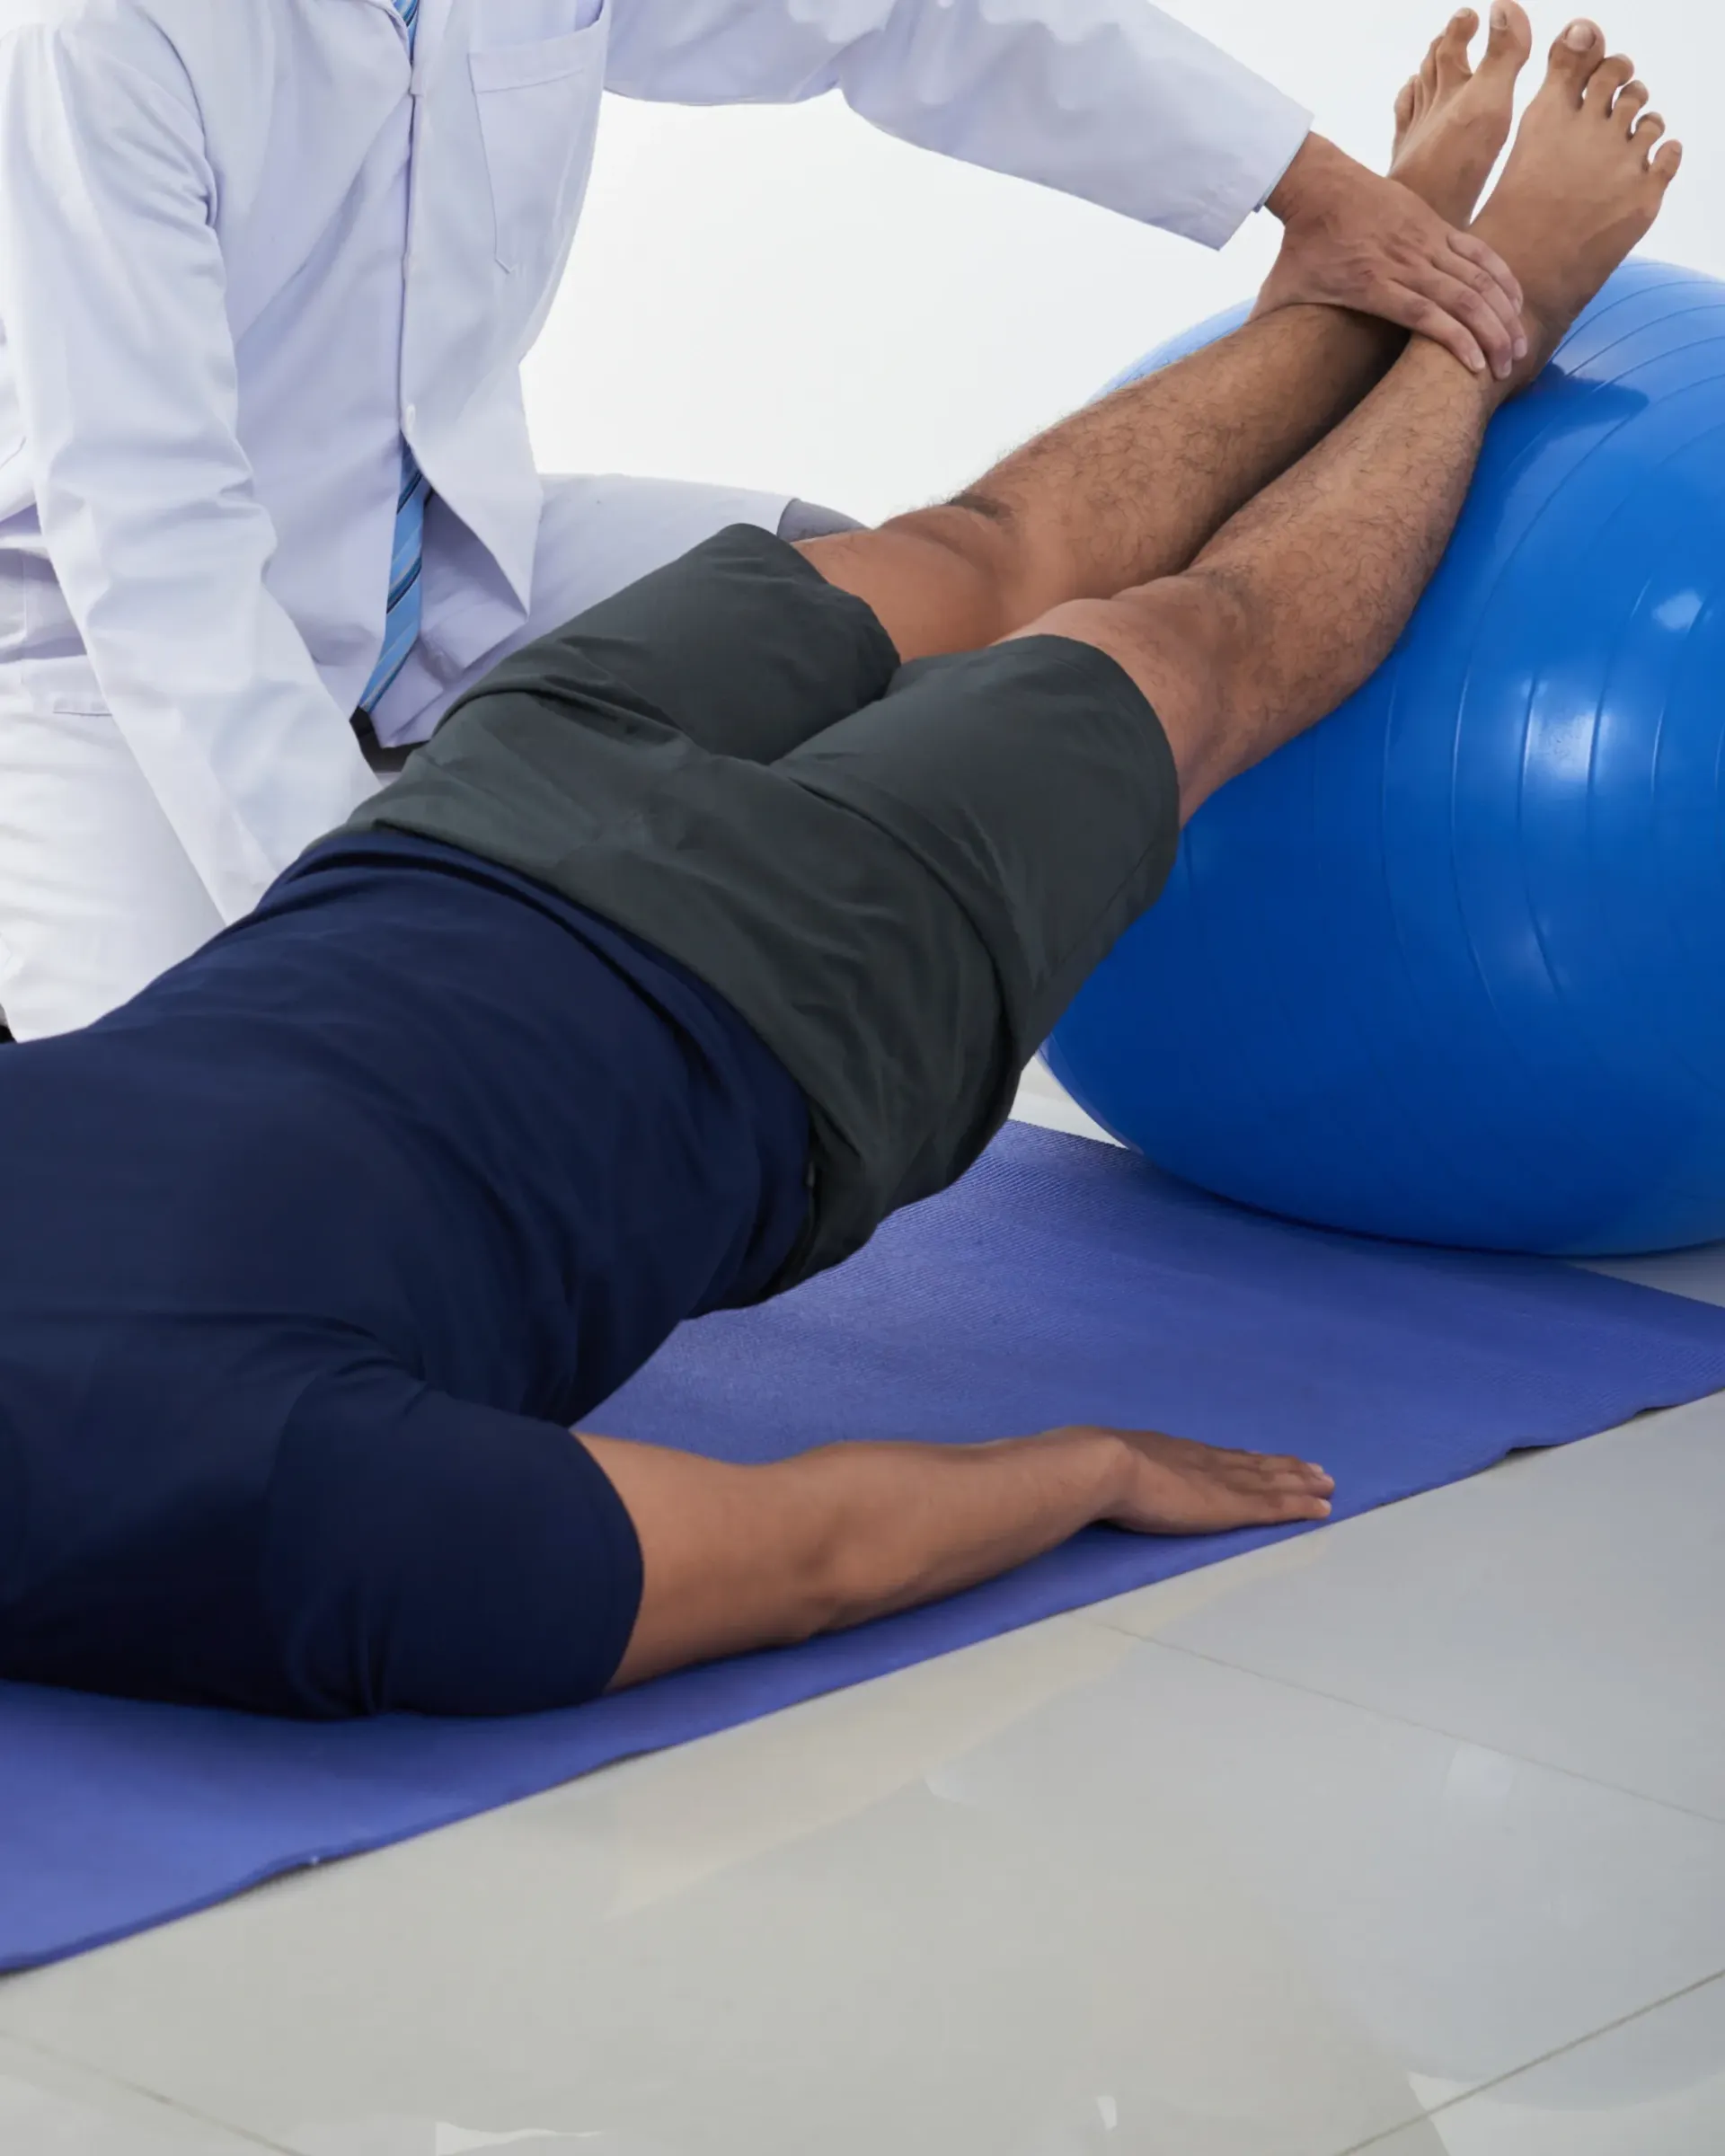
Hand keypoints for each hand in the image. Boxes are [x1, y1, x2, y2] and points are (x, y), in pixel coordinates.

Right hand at [1059, 1425, 1334, 1534]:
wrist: (1100, 1467)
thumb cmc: (1092, 1470)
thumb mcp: (1105, 1464)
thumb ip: (1108, 1472)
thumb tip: (1083, 1471)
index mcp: (1174, 1452)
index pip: (1221, 1456)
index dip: (1249, 1459)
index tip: (1271, 1459)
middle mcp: (1204, 1461)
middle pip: (1256, 1464)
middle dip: (1287, 1467)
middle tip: (1317, 1469)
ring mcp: (1219, 1481)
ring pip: (1273, 1481)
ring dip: (1302, 1483)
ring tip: (1327, 1484)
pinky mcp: (1230, 1505)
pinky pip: (1276, 1505)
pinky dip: (1301, 1505)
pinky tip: (1322, 1509)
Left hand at [1263, 132, 1526, 378]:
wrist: (1316, 182)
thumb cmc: (1300, 245)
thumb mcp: (1283, 293)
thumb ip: (1270, 332)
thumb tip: (1243, 370)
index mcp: (1371, 282)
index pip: (1423, 315)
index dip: (1454, 341)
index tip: (1476, 368)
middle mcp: (1404, 260)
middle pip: (1459, 299)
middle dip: (1490, 335)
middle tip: (1508, 367)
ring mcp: (1423, 239)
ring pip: (1475, 276)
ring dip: (1502, 311)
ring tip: (1519, 343)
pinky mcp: (1434, 224)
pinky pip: (1476, 251)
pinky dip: (1499, 275)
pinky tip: (1516, 299)